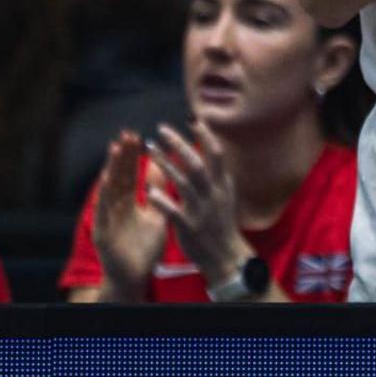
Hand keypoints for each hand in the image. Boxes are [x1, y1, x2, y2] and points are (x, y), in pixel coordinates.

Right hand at [91, 132, 169, 287]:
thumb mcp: (155, 217)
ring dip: (112, 169)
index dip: (132, 157)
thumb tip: (164, 170)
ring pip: (109, 190)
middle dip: (122, 156)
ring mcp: (107, 219)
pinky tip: (106, 181)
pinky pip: (103, 212)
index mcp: (128, 204)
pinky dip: (104, 196)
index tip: (136, 136)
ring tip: (115, 148)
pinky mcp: (102, 233)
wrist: (134, 278)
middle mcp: (115, 208)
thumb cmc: (144, 249)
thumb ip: (157, 195)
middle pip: (119, 178)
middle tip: (126, 134)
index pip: (129, 175)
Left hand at [145, 122, 248, 288]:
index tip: (193, 119)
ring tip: (149, 149)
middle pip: (197, 162)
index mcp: (223, 185)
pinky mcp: (190, 227)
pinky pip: (175, 212)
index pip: (216, 154)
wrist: (226, 256)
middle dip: (179, 144)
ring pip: (184, 182)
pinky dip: (162, 201)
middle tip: (162, 129)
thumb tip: (212, 151)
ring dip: (165, 164)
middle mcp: (214, 194)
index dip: (205, 136)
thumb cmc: (222, 224)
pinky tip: (150, 192)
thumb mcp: (225, 196)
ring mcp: (202, 210)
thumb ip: (216, 176)